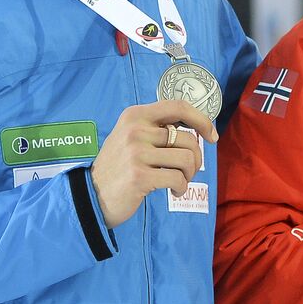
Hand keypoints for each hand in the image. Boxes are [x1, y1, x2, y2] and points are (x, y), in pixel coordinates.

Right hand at [89, 100, 217, 227]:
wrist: (90, 197)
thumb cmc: (118, 168)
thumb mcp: (131, 138)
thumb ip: (156, 129)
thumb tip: (197, 129)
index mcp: (135, 115)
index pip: (178, 106)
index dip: (202, 119)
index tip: (212, 136)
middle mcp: (135, 130)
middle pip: (188, 139)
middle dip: (196, 159)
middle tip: (187, 172)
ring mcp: (136, 153)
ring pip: (187, 159)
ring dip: (189, 175)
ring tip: (178, 182)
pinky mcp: (139, 176)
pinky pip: (178, 178)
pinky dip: (181, 187)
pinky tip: (173, 191)